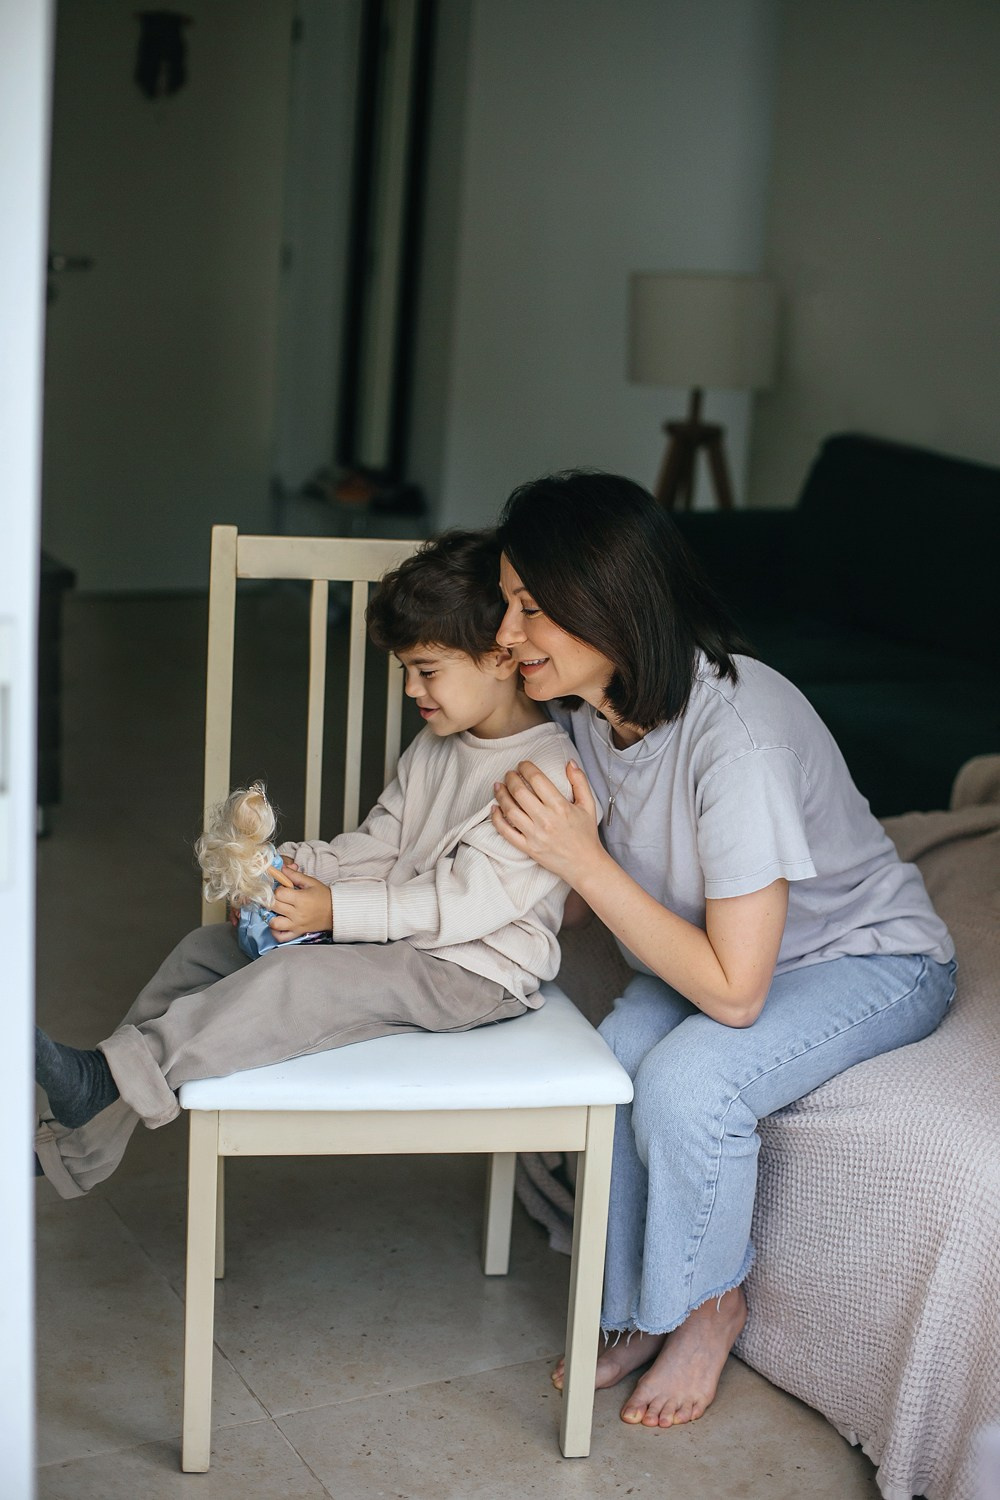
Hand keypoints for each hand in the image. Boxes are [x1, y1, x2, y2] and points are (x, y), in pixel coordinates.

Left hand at [269, 869, 331, 940]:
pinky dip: (275, 932)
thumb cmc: (324, 896)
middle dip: (272, 900)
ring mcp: (296, 925)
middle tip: (276, 898)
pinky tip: (276, 924)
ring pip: (274, 923)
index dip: (278, 889)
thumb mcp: (311, 882)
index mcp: (301, 899)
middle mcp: (297, 913)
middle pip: (274, 906)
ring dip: (270, 916)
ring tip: (275, 911)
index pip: (279, 893)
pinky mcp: (297, 933)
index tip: (283, 889)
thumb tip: (281, 869)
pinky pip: (281, 937)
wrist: (336, 912)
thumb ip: (295, 875)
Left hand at [491, 759, 602, 884]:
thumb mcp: (588, 805)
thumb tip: (569, 763)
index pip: (537, 780)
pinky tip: (494, 808)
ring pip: (510, 810)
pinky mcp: (527, 848)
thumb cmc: (586, 834)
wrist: (584, 864)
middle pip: (520, 792)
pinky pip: (506, 832)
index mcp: (560, 807)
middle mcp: (545, 820)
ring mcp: (534, 835)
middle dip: (511, 778)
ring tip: (498, 786)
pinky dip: (497, 819)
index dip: (526, 768)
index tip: (523, 765)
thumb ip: (580, 782)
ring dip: (501, 795)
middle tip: (509, 774)